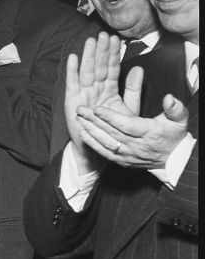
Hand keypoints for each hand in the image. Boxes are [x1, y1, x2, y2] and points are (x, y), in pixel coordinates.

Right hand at [64, 34, 125, 172]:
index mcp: (108, 89)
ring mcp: (83, 95)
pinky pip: (72, 84)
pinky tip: (73, 58)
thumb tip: (138, 68)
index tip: (117, 38)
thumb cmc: (113, 129)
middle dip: (100, 50)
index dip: (113, 54)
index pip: (111, 68)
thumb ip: (133, 89)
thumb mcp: (128, 108)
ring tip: (90, 41)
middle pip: (98, 66)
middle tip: (103, 34)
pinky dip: (72, 71)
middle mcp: (94, 89)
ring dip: (88, 56)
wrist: (98, 149)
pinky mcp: (72, 102)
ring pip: (86, 72)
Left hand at [76, 67, 190, 170]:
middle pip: (112, 133)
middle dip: (95, 121)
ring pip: (105, 143)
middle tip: (81, 109)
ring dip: (90, 130)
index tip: (98, 108)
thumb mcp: (179, 120)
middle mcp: (136, 146)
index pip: (127, 125)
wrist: (173, 159)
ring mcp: (128, 155)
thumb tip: (169, 98)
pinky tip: (82, 133)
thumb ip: (175, 108)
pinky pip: (104, 152)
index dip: (111, 117)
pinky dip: (92, 143)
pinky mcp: (121, 161)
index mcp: (150, 134)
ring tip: (78, 118)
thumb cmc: (173, 135)